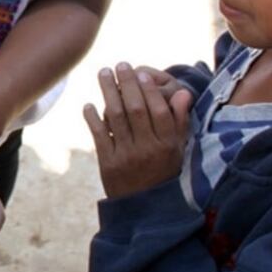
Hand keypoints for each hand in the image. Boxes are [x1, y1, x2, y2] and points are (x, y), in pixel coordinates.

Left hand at [84, 63, 192, 198]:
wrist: (144, 207)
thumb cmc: (162, 171)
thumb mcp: (177, 149)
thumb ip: (179, 121)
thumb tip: (182, 92)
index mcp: (167, 145)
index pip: (158, 111)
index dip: (149, 90)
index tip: (141, 72)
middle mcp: (147, 149)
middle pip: (136, 109)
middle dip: (127, 84)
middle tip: (120, 65)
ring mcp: (127, 156)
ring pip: (116, 118)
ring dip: (108, 92)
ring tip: (103, 73)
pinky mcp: (108, 163)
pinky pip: (100, 135)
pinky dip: (93, 118)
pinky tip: (89, 103)